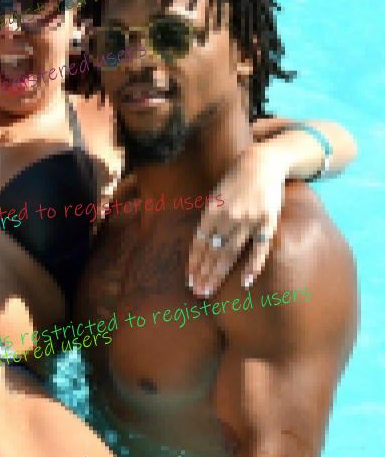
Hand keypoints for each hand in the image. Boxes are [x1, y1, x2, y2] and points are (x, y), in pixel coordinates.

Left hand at [188, 142, 286, 296]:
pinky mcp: (268, 222)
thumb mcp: (216, 195)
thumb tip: (201, 243)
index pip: (199, 242)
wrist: (263, 163)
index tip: (189, 280)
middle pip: (213, 251)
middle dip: (204, 274)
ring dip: (218, 274)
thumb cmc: (236, 180)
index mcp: (212, 210)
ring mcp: (248, 220)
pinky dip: (253, 266)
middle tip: (198, 293)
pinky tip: (244, 283)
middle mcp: (228, 216)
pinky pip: (259, 249)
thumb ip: (209, 218)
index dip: (193, 262)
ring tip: (210, 291)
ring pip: (230, 253)